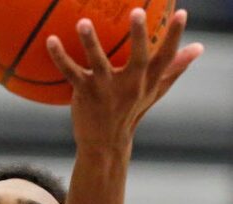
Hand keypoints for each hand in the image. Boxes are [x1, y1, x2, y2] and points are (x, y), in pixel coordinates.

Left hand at [47, 8, 203, 148]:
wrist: (104, 144)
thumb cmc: (131, 111)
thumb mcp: (154, 91)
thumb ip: (173, 68)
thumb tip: (199, 48)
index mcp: (147, 82)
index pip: (166, 58)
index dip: (175, 37)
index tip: (182, 14)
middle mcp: (129, 85)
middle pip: (138, 59)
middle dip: (139, 36)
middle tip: (137, 11)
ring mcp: (105, 90)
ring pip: (98, 63)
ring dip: (90, 42)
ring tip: (83, 22)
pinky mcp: (84, 94)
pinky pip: (70, 72)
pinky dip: (59, 57)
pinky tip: (50, 40)